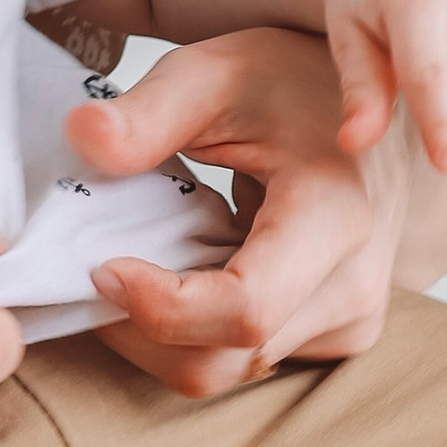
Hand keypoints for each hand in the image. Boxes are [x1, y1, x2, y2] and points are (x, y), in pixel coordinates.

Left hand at [67, 27, 413, 388]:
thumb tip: (81, 138)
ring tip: (136, 263)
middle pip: (220, 358)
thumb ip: (147, 112)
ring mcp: (349, 320)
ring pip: (226, 371)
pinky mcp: (336, 333)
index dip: (160, 306)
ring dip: (160, 332)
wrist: (365, 107)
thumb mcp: (212, 75)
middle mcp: (353, 286)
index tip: (102, 266)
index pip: (243, 309)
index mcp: (335, 217)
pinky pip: (246, 360)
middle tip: (93, 267)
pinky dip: (193, 330)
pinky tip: (181, 272)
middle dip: (137, 327)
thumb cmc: (289, 83)